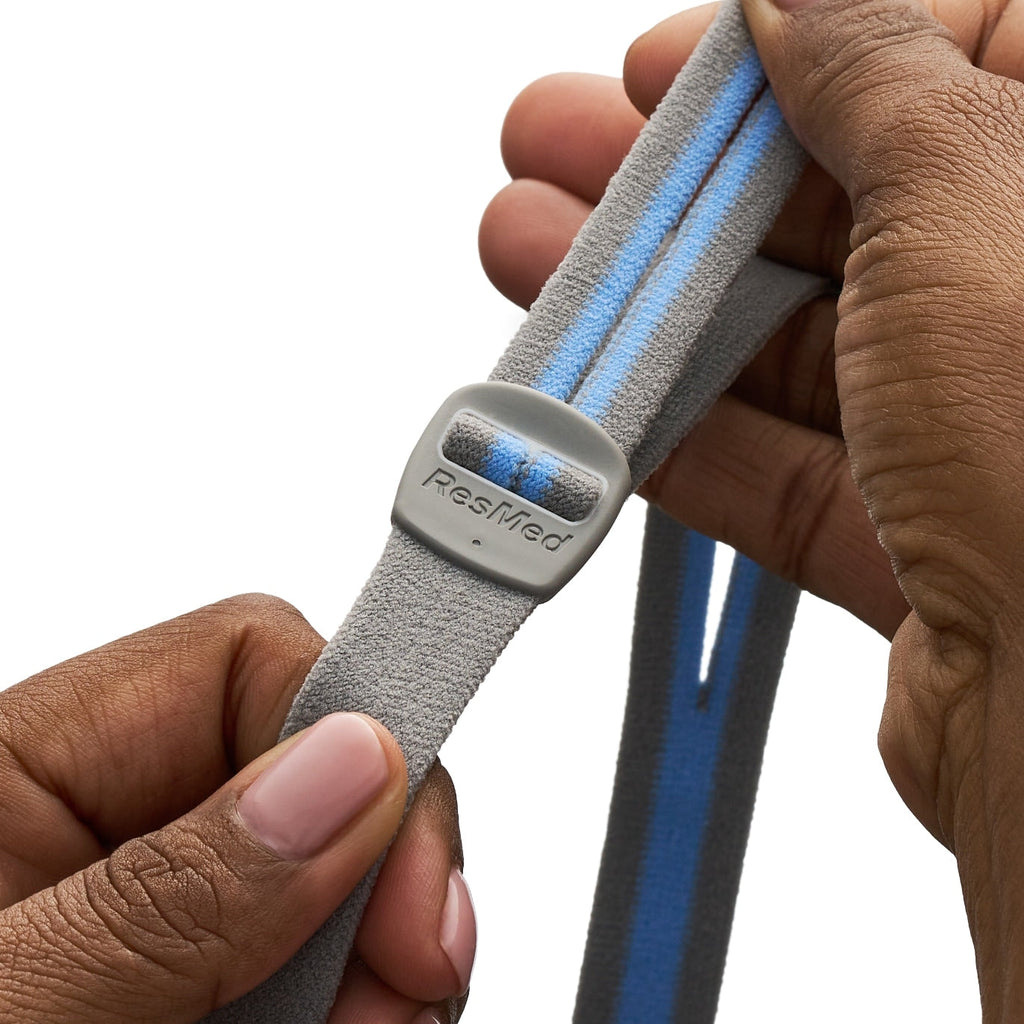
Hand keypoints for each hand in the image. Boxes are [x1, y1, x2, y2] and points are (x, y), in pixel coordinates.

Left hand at [0, 594, 473, 1022]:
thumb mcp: (3, 1015)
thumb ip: (165, 900)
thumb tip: (352, 767)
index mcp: (20, 773)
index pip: (246, 658)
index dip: (356, 734)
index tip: (413, 879)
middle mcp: (99, 833)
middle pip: (315, 775)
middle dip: (382, 881)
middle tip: (398, 1000)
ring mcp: (152, 923)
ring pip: (336, 886)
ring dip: (372, 973)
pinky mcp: (192, 995)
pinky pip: (312, 977)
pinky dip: (350, 1015)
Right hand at [479, 0, 1023, 1016]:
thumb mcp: (968, 199)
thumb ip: (874, 80)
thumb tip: (792, 0)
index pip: (944, 66)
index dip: (797, 52)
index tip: (678, 66)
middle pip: (837, 209)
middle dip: (679, 182)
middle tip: (558, 147)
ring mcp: (973, 427)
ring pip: (785, 344)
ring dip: (647, 306)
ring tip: (525, 252)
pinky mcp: (906, 534)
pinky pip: (772, 465)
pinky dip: (672, 433)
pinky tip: (583, 393)